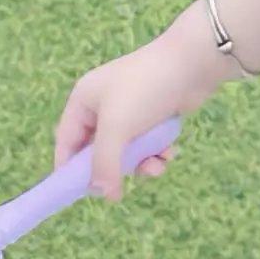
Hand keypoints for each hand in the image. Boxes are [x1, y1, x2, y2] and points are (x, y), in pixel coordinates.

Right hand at [53, 10, 222, 199]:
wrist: (192, 63)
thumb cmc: (145, 89)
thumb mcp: (117, 128)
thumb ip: (105, 164)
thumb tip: (104, 195)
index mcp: (84, 101)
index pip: (67, 141)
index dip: (70, 168)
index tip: (78, 193)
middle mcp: (104, 106)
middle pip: (99, 151)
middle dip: (115, 168)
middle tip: (122, 188)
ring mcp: (131, 111)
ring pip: (127, 152)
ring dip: (141, 164)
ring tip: (157, 166)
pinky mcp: (154, 116)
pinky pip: (148, 145)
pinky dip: (157, 152)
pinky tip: (170, 153)